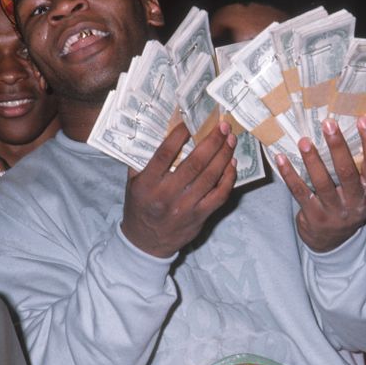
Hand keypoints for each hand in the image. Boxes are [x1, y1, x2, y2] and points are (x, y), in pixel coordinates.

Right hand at [121, 121, 236, 257]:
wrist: (146, 243)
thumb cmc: (140, 207)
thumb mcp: (133, 184)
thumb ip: (142, 161)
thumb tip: (160, 134)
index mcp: (148, 184)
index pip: (165, 154)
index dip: (179, 136)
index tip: (191, 121)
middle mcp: (167, 195)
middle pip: (195, 163)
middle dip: (212, 142)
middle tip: (223, 127)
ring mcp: (185, 207)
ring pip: (210, 177)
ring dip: (224, 156)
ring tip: (230, 140)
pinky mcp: (200, 216)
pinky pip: (219, 195)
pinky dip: (228, 178)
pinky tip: (232, 164)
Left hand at [275, 116, 365, 251]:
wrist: (332, 242)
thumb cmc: (347, 205)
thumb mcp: (363, 193)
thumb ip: (361, 170)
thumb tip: (356, 132)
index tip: (362, 120)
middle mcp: (356, 204)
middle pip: (347, 172)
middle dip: (337, 147)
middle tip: (328, 124)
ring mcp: (334, 212)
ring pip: (321, 182)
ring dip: (311, 159)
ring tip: (303, 140)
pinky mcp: (313, 216)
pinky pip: (299, 192)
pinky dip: (289, 174)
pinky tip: (281, 158)